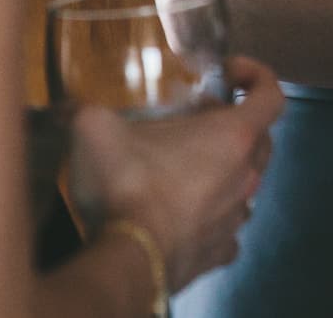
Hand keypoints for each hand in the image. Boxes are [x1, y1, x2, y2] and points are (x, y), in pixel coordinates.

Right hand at [66, 55, 284, 291]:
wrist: (131, 259)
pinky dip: (215, 215)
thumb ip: (81, 110)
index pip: (272, 95)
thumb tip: (60, 107)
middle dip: (234, 122)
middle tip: (197, 117)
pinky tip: (187, 212)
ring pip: (246, 183)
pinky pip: (228, 228)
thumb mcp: (96, 129)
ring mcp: (237, 216)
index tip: (229, 72)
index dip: (258, 75)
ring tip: (187, 165)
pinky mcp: (220, 251)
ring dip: (226, 169)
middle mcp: (246, 175)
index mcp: (233, 137)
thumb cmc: (128, 184)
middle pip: (261, 138)